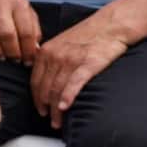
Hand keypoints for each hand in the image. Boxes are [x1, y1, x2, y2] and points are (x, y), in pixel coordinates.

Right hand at [0, 0, 41, 63]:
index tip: (29, 61)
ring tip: (4, 57)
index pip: (26, 32)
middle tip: (17, 61)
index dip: (28, 50)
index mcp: (20, 4)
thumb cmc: (7, 3)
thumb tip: (35, 50)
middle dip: (14, 52)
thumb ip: (33, 28)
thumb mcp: (25, 10)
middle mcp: (2, 4)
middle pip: (9, 35)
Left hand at [30, 13, 129, 127]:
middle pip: (45, 88)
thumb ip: (50, 59)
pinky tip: (65, 107)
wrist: (111, 25)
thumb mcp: (61, 43)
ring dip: (56, 109)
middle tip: (50, 121)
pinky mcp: (88, 64)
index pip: (35, 81)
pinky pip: (74, 83)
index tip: (40, 109)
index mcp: (46, 52)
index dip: (37, 99)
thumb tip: (44, 78)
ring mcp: (71, 60)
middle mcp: (55, 56)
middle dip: (46, 108)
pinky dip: (67, 97)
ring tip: (58, 122)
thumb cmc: (88, 35)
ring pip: (57, 90)